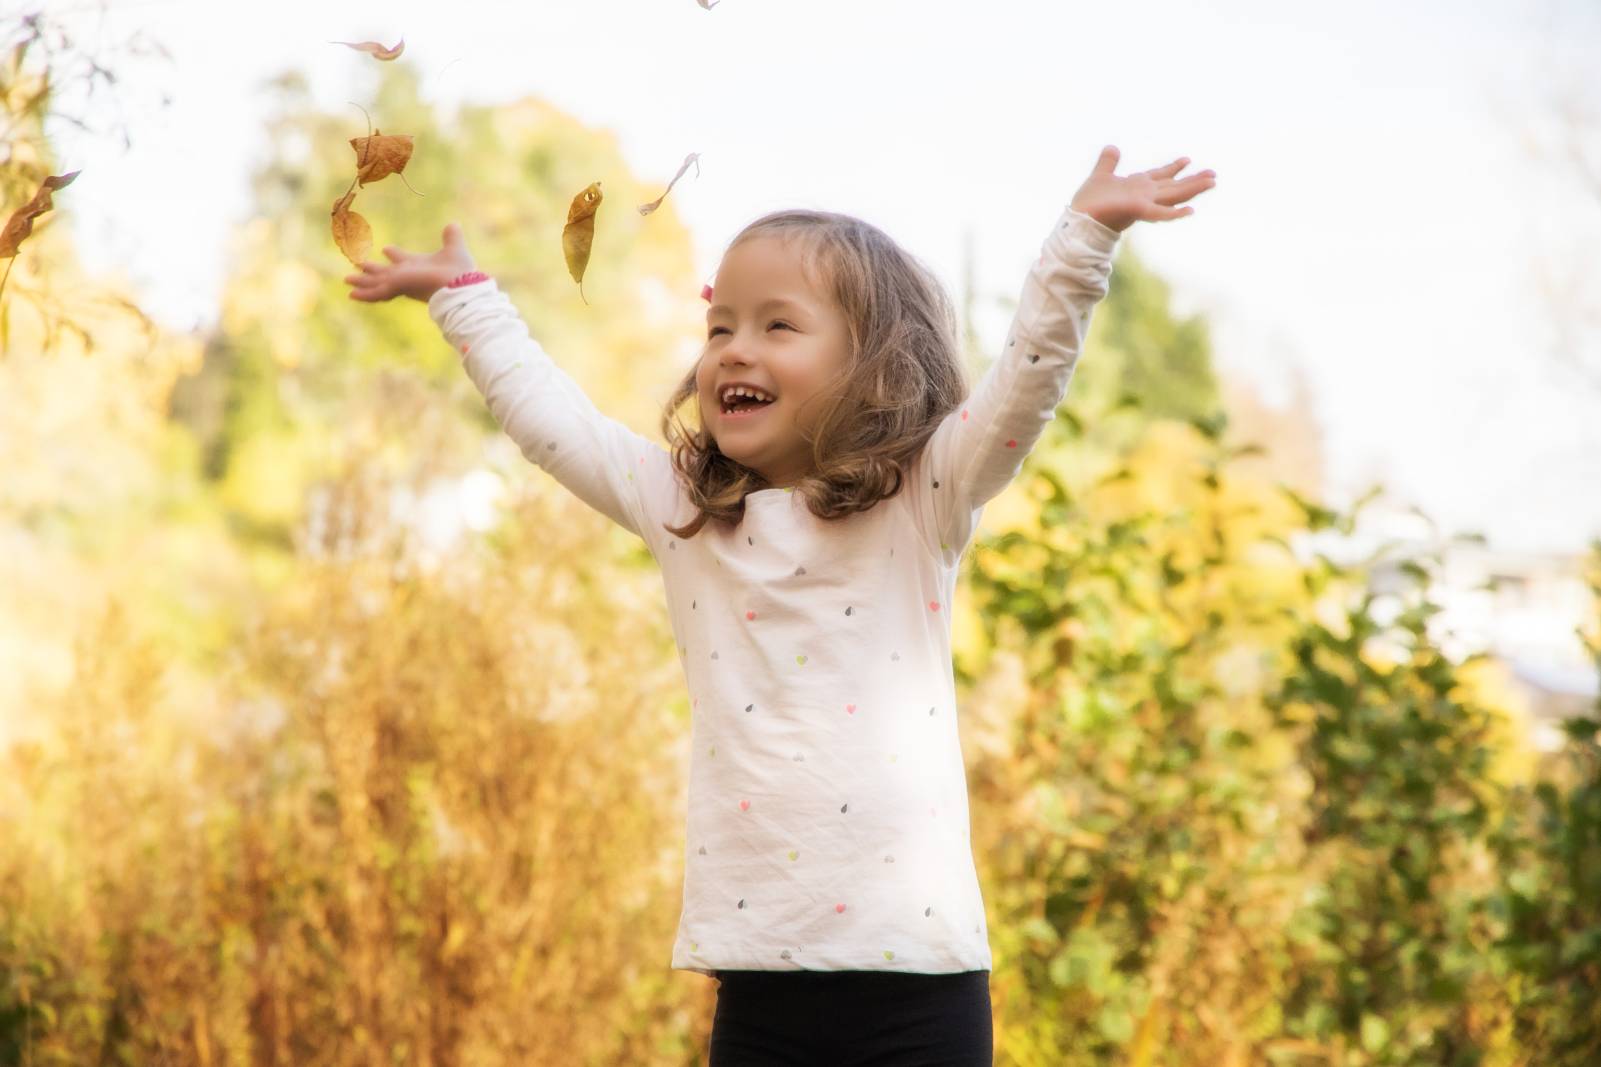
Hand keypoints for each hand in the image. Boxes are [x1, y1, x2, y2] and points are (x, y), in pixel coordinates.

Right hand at [344, 221, 477, 302]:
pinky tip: (351, 295)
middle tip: (359, 265)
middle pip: (385, 272)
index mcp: (418, 266)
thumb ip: (451, 237)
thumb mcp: (453, 247)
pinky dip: (365, 294)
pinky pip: (378, 292)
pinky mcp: (398, 287)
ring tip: (347, 280)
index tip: (387, 249)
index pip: (403, 260)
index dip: (396, 255)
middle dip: (373, 270)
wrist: (461, 285)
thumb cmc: (460, 271)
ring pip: (376, 282)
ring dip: (362, 282)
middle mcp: (408, 275)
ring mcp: (401, 282)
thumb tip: (453, 225)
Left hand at [1069, 146, 1215, 232]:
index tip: (1187, 159)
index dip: (1172, 168)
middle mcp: (1144, 194)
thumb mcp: (1100, 176)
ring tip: (1212, 182)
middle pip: (1173, 186)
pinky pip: (1159, 213)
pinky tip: (1190, 211)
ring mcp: (1143, 203)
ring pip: (1173, 195)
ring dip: (1193, 189)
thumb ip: (1107, 163)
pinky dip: (1174, 213)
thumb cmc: (1088, 203)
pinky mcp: (1138, 211)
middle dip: (1193, 180)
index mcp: (1136, 186)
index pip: (1159, 175)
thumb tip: (1112, 147)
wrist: (1078, 220)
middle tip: (1213, 174)